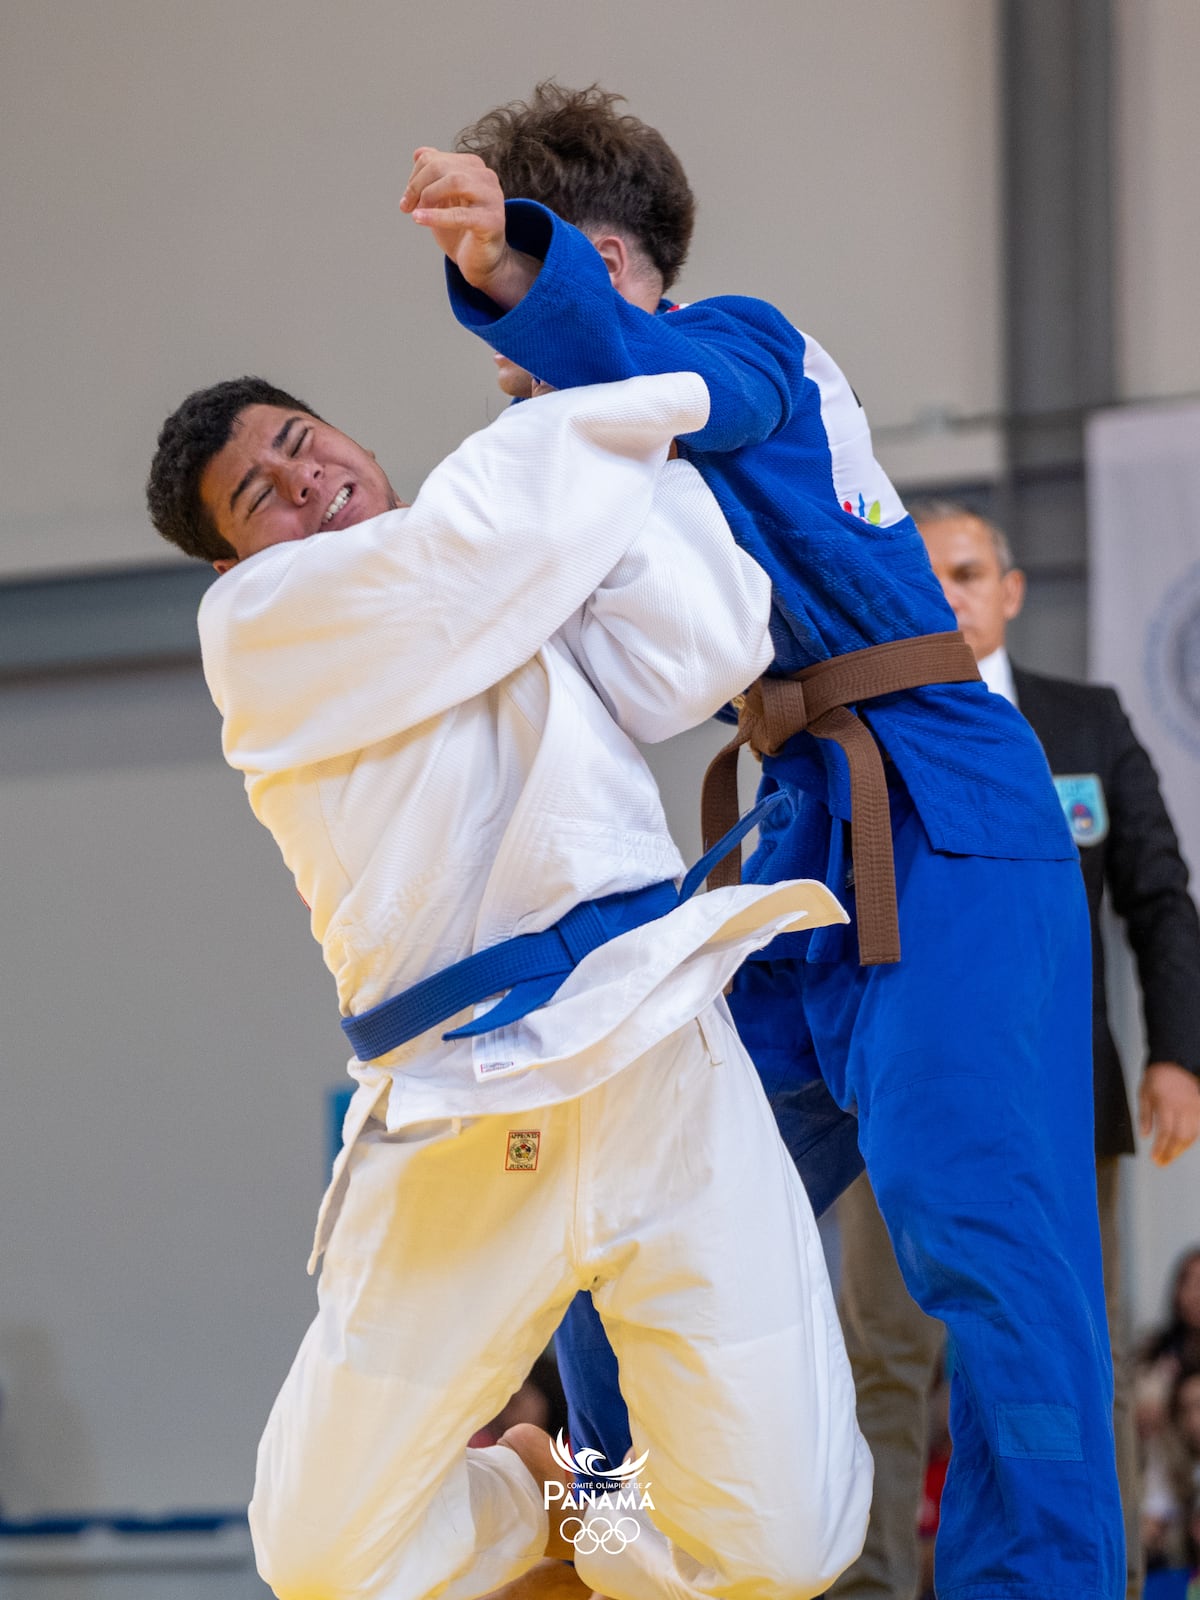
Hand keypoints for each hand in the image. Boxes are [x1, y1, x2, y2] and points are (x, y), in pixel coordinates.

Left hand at [401, 147, 538, 307]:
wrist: (482, 264)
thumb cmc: (462, 232)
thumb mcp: (442, 201)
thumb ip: (433, 176)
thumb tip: (419, 152)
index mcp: (473, 167)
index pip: (434, 158)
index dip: (414, 178)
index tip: (407, 201)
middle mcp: (486, 177)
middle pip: (442, 166)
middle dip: (417, 186)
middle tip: (406, 207)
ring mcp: (492, 198)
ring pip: (455, 181)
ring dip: (428, 196)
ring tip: (416, 213)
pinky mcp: (492, 221)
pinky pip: (461, 214)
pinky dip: (436, 216)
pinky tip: (418, 219)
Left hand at [1138, 1061, 1199, 1165]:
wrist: (1176, 1060)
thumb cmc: (1158, 1076)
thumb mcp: (1144, 1092)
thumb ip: (1145, 1115)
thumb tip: (1144, 1135)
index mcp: (1167, 1103)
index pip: (1166, 1132)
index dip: (1161, 1148)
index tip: (1155, 1158)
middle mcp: (1183, 1107)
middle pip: (1180, 1137)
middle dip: (1171, 1153)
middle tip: (1162, 1162)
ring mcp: (1194, 1107)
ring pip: (1192, 1135)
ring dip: (1181, 1149)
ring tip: (1171, 1156)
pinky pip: (1199, 1127)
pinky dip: (1192, 1139)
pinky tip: (1184, 1145)